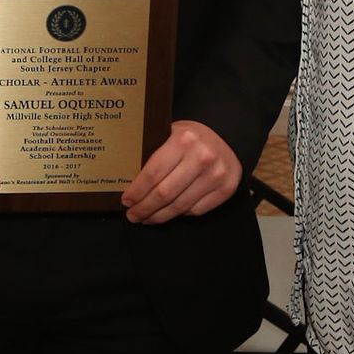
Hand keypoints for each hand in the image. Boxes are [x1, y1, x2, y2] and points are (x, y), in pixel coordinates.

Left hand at [121, 120, 240, 223]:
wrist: (226, 136)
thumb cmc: (192, 138)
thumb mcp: (171, 134)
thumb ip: (154, 153)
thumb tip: (128, 181)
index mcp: (183, 140)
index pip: (153, 174)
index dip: (137, 192)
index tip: (126, 201)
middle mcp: (201, 157)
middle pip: (164, 194)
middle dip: (144, 208)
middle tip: (133, 215)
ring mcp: (216, 175)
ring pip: (180, 206)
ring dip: (160, 216)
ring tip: (147, 218)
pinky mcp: (226, 189)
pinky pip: (196, 210)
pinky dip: (180, 214)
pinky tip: (170, 212)